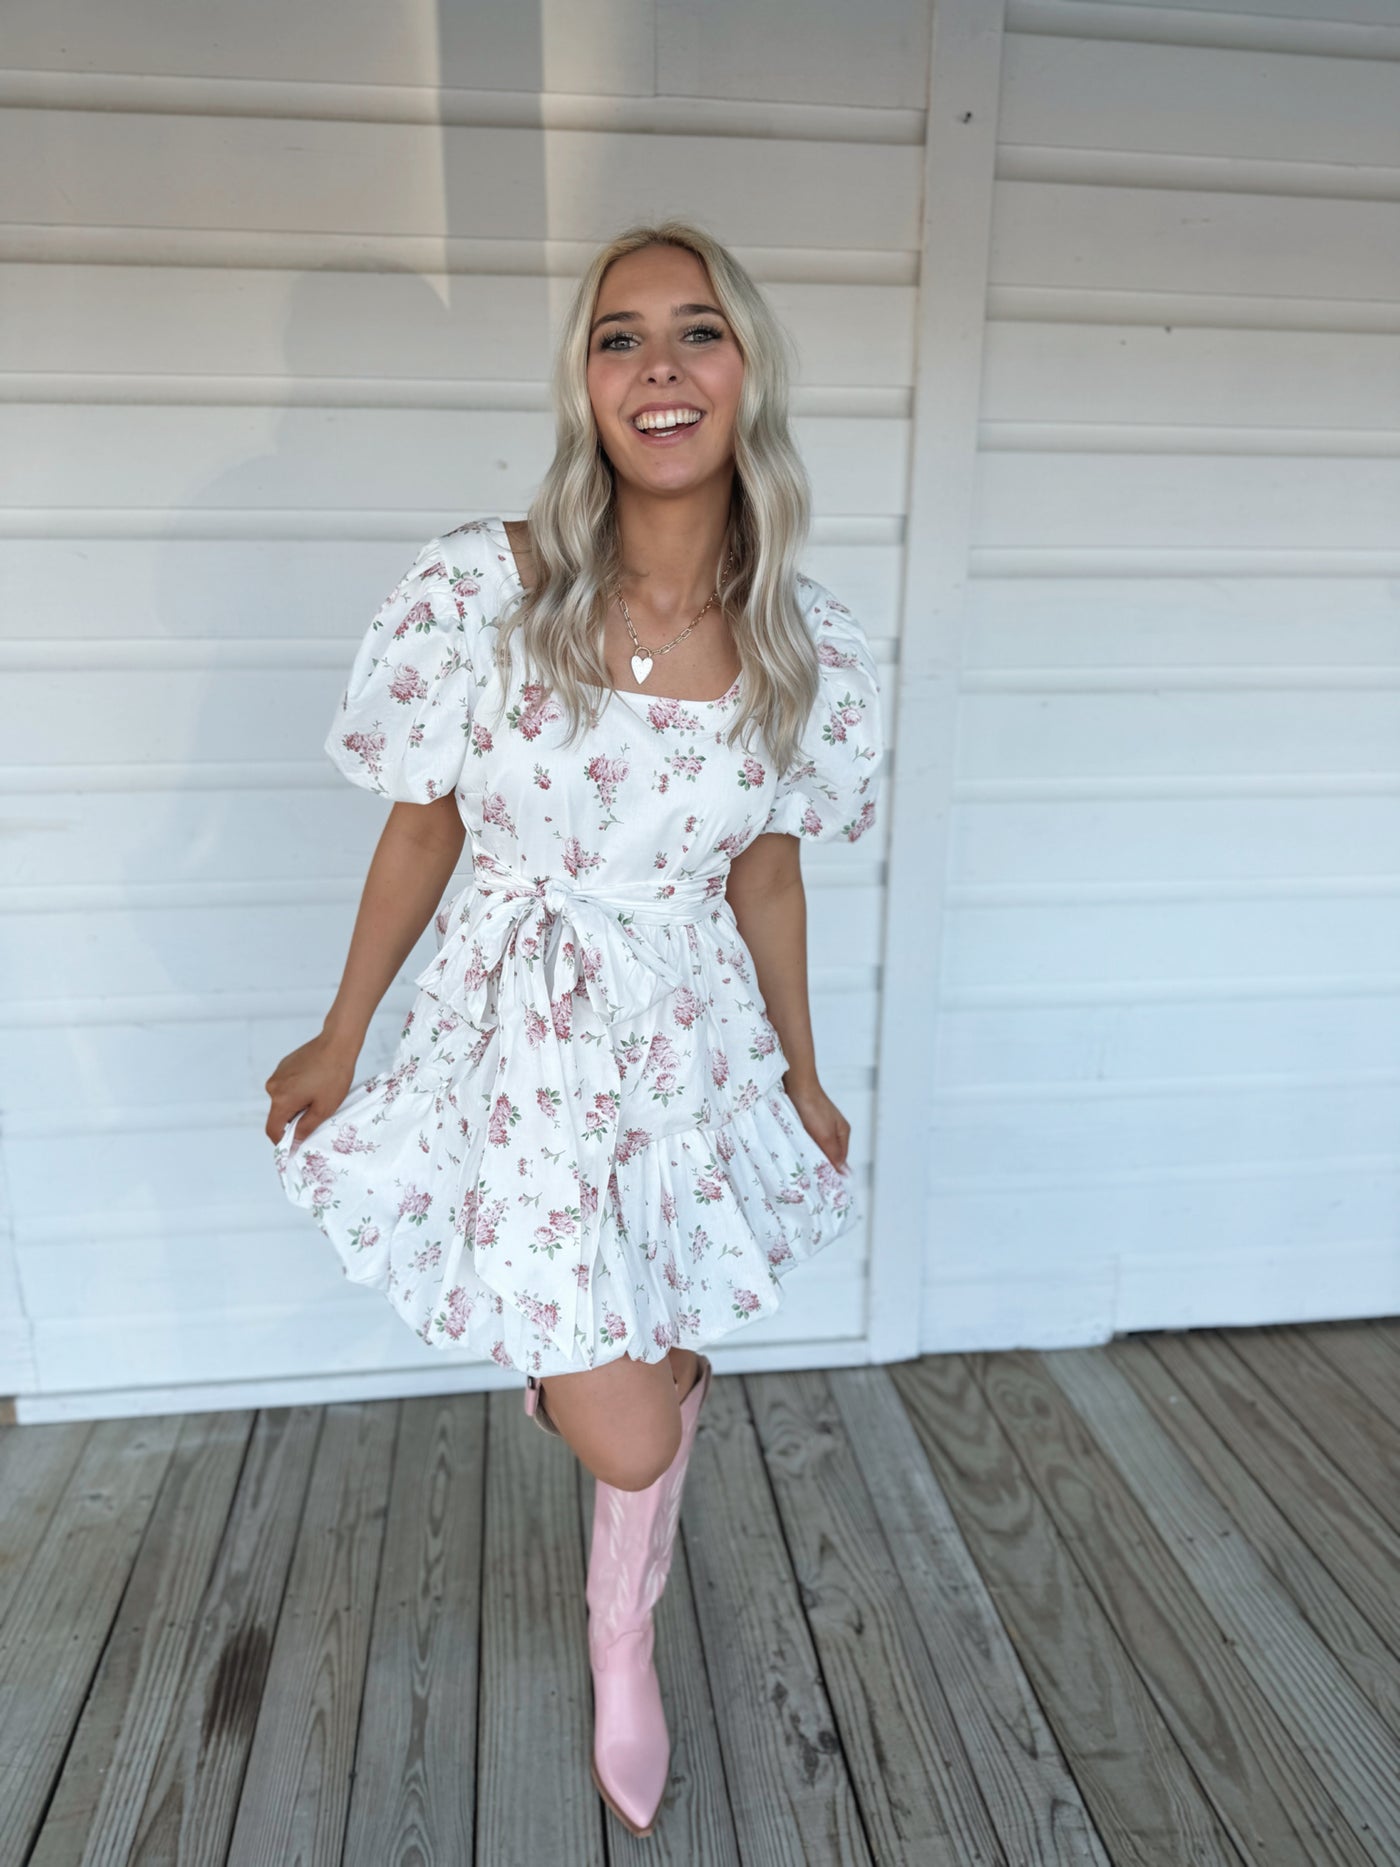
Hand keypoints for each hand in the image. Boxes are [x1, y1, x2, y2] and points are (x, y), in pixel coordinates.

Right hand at [264, 1031, 358, 1150]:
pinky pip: (287, 1086)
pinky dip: (297, 1091)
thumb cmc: (334, 1076)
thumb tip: (294, 1142)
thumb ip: (305, 1129)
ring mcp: (278, 1074)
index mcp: (280, 1100)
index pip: (272, 1130)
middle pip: (278, 1114)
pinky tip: (316, 1084)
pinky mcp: (284, 1065)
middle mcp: (273, 1087)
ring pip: (283, 1100)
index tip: (296, 1145)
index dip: (283, 1142)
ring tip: (319, 1097)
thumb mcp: (323, 1109)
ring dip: (297, 1104)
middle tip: (316, 1116)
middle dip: (294, 1120)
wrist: (337, 1043)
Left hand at [783, 1075, 852, 1175]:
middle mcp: (833, 1129)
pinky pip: (806, 1139)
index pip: (841, 1160)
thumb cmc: (813, 1108)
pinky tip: (795, 1150)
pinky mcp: (807, 1121)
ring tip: (802, 1165)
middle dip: (821, 1164)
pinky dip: (802, 1145)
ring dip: (810, 1154)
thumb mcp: (826, 1136)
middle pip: (829, 1154)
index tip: (824, 1185)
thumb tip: (843, 1173)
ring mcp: (820, 1125)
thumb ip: (833, 1154)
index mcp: (843, 1133)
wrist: (797, 1085)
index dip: (833, 1171)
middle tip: (811, 1177)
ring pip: (816, 1147)